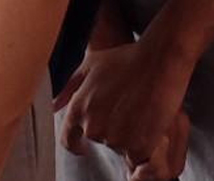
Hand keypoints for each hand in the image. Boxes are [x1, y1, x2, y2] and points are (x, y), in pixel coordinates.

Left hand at [59, 34, 194, 171]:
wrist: (159, 61)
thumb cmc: (127, 59)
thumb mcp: (92, 64)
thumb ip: (70, 87)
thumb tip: (54, 105)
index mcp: (79, 109)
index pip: (68, 139)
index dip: (76, 143)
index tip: (83, 146)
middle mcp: (94, 127)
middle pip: (99, 140)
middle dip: (110, 129)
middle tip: (126, 110)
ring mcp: (116, 138)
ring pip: (119, 147)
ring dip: (128, 136)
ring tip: (140, 113)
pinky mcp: (138, 145)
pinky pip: (137, 155)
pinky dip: (143, 144)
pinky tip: (149, 126)